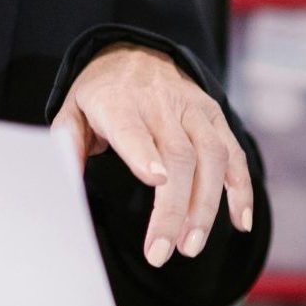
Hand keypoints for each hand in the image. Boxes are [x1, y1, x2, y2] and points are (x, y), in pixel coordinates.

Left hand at [51, 44, 251, 269]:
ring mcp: (195, 110)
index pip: (134, 130)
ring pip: (212, 157)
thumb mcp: (72, 111)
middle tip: (162, 252)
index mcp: (121, 103)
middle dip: (174, 208)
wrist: (138, 52)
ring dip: (206, 206)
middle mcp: (162, 105)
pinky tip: (240, 224)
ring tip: (190, 246)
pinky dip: (241, 190)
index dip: (145, 154)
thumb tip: (63, 181)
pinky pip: (235, 155)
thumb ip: (67, 146)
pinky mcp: (216, 117)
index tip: (154, 181)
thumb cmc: (102, 95)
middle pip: (179, 156)